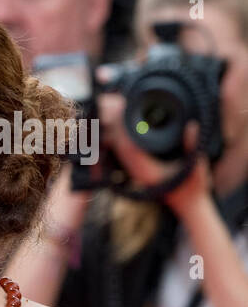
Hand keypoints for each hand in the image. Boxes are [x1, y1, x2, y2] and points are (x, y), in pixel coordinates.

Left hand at [96, 82, 209, 214]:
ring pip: (117, 145)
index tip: (118, 108)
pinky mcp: (138, 166)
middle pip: (116, 142)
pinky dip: (120, 134)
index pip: (125, 144)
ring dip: (114, 127)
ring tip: (111, 106)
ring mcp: (135, 167)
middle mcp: (135, 168)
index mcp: (143, 169)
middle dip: (113, 122)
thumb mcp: (196, 166)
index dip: (120, 126)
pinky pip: (124, 148)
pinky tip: (119, 121)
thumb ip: (193, 147)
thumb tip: (191, 126)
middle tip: (111, 100)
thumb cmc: (192, 188)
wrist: (188, 205)